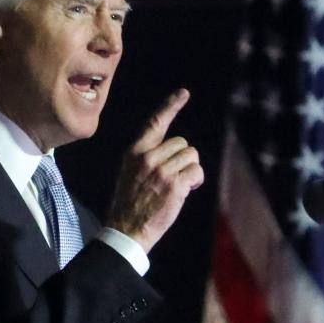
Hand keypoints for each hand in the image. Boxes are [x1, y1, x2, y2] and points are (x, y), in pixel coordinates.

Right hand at [106, 88, 203, 252]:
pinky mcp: (174, 185)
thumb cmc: (130, 203)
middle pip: (182, 143)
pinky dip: (195, 181)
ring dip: (190, 171)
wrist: (126, 229)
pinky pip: (196, 172)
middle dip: (183, 159)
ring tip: (178, 186)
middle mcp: (148, 157)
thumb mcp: (131, 172)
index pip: (155, 122)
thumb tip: (174, 150)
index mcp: (135, 152)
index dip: (171, 106)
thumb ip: (148, 157)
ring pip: (191, 156)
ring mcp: (161, 171)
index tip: (184, 93)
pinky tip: (185, 191)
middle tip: (174, 178)